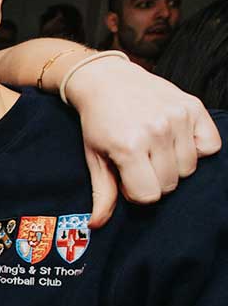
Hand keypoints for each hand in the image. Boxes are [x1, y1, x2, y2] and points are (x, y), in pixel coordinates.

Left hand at [65, 57, 220, 227]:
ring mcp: (178, 118)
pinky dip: (197, 149)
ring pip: (189, 169)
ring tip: (154, 149)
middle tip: (138, 161)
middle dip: (153, 180)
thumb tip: (97, 225)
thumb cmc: (98, 122)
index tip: (125, 176)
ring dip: (173, 165)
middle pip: (170, 184)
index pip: (148, 196)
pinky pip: (210, 146)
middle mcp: (157, 131)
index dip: (135, 191)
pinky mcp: (193, 107)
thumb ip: (102, 193)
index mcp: (129, 146)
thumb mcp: (94, 158)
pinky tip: (175, 140)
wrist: (106, 80)